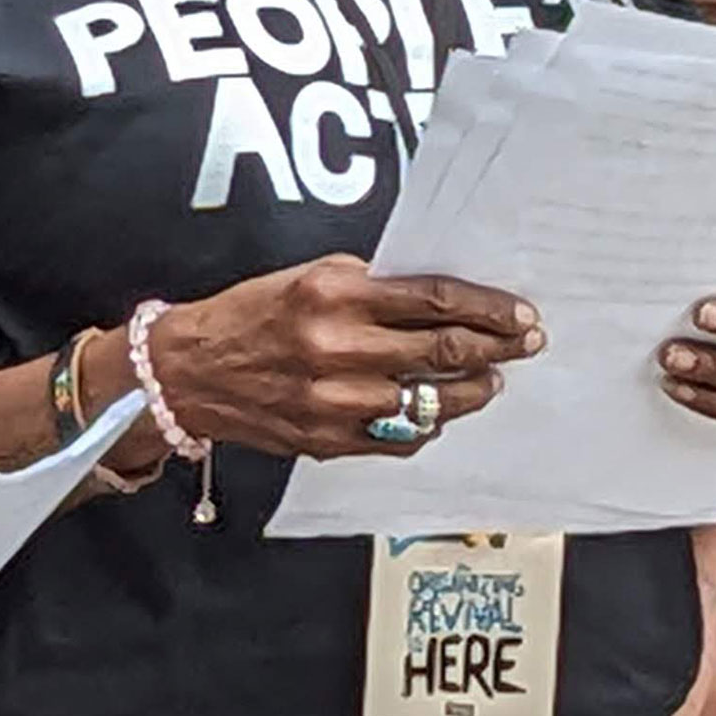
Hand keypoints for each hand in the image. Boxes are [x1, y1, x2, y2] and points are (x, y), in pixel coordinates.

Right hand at [144, 255, 542, 459]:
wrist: (190, 370)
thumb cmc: (252, 314)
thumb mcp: (309, 276)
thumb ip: (373, 286)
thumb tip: (440, 299)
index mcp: (335, 293)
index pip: (435, 300)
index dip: (488, 308)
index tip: (520, 314)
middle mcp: (336, 347)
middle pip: (442, 352)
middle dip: (496, 348)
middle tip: (525, 345)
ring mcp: (333, 400)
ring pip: (429, 403)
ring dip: (471, 392)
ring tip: (490, 380)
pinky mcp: (327, 440)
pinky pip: (398, 439)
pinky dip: (427, 425)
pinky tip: (437, 411)